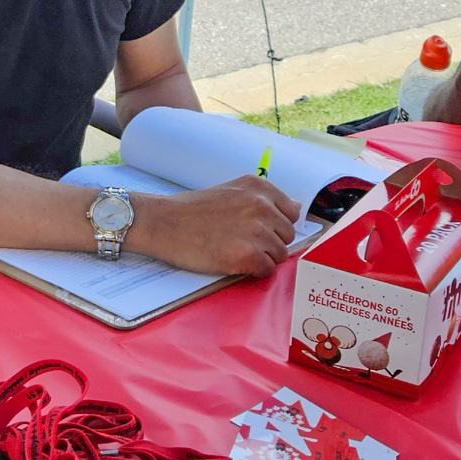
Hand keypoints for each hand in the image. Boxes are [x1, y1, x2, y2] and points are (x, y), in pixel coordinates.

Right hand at [136, 177, 300, 278]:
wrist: (163, 223)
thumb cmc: (192, 210)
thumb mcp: (232, 192)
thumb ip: (264, 199)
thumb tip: (297, 206)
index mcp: (259, 188)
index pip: (291, 213)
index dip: (275, 226)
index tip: (257, 230)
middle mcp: (262, 206)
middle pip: (287, 235)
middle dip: (269, 243)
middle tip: (240, 242)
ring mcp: (257, 231)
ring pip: (280, 254)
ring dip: (261, 258)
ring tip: (235, 252)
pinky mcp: (248, 255)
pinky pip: (267, 270)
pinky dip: (253, 271)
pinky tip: (233, 262)